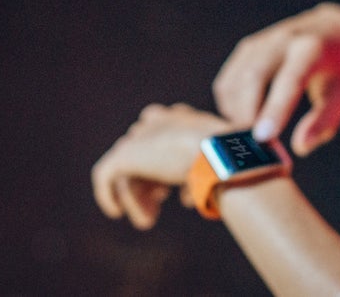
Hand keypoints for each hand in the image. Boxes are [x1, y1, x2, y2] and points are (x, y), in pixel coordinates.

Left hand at [92, 103, 228, 229]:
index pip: (164, 137)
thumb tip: (196, 192)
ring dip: (137, 195)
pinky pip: (106, 174)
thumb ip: (208, 171)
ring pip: (129, 167)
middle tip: (160, 199)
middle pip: (144, 151)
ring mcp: (142, 136)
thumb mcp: (224, 164)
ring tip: (148, 219)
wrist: (222, 154)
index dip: (166, 165)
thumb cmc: (233, 161)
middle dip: (149, 178)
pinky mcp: (126, 154)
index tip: (173, 190)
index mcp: (183, 118)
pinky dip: (107, 194)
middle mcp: (161, 120)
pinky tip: (115, 211)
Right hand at [213, 3, 339, 156]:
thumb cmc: (337, 71)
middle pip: (253, 77)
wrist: (328, 31)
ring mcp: (261, 42)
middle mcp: (283, 40)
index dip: (275, 109)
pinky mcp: (246, 49)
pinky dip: (230, 105)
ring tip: (251, 133)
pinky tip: (246, 118)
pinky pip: (227, 81)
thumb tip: (300, 147)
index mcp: (312, 50)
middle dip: (247, 114)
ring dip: (236, 113)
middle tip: (252, 146)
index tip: (263, 137)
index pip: (290, 80)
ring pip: (234, 80)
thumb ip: (322, 123)